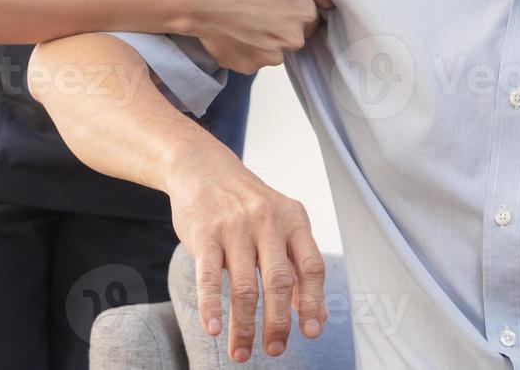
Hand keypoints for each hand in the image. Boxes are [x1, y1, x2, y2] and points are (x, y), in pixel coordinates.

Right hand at [166, 143, 327, 362]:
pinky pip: (208, 277)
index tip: (311, 332)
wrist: (203, 167)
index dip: (313, 302)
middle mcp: (268, 221)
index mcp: (294, 220)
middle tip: (276, 350)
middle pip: (279, 280)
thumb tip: (317, 312)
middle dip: (278, 322)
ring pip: (244, 286)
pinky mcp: (205, 234)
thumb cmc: (246, 204)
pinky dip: (211, 306)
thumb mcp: (281, 224)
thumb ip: (298, 265)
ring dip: (243, 325)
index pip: (311, 266)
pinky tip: (214, 329)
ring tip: (241, 352)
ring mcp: (235, 227)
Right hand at [167, 0, 332, 72]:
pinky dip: (247, 48)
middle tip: (257, 5)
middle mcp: (292, 40)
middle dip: (282, 23)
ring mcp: (270, 57)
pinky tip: (234, 30)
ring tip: (243, 17)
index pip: (311, 16)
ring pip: (276, 49)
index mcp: (304, 13)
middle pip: (295, 35)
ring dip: (265, 38)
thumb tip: (331, 0)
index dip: (293, 5)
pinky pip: (255, 59)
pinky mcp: (248, 67)